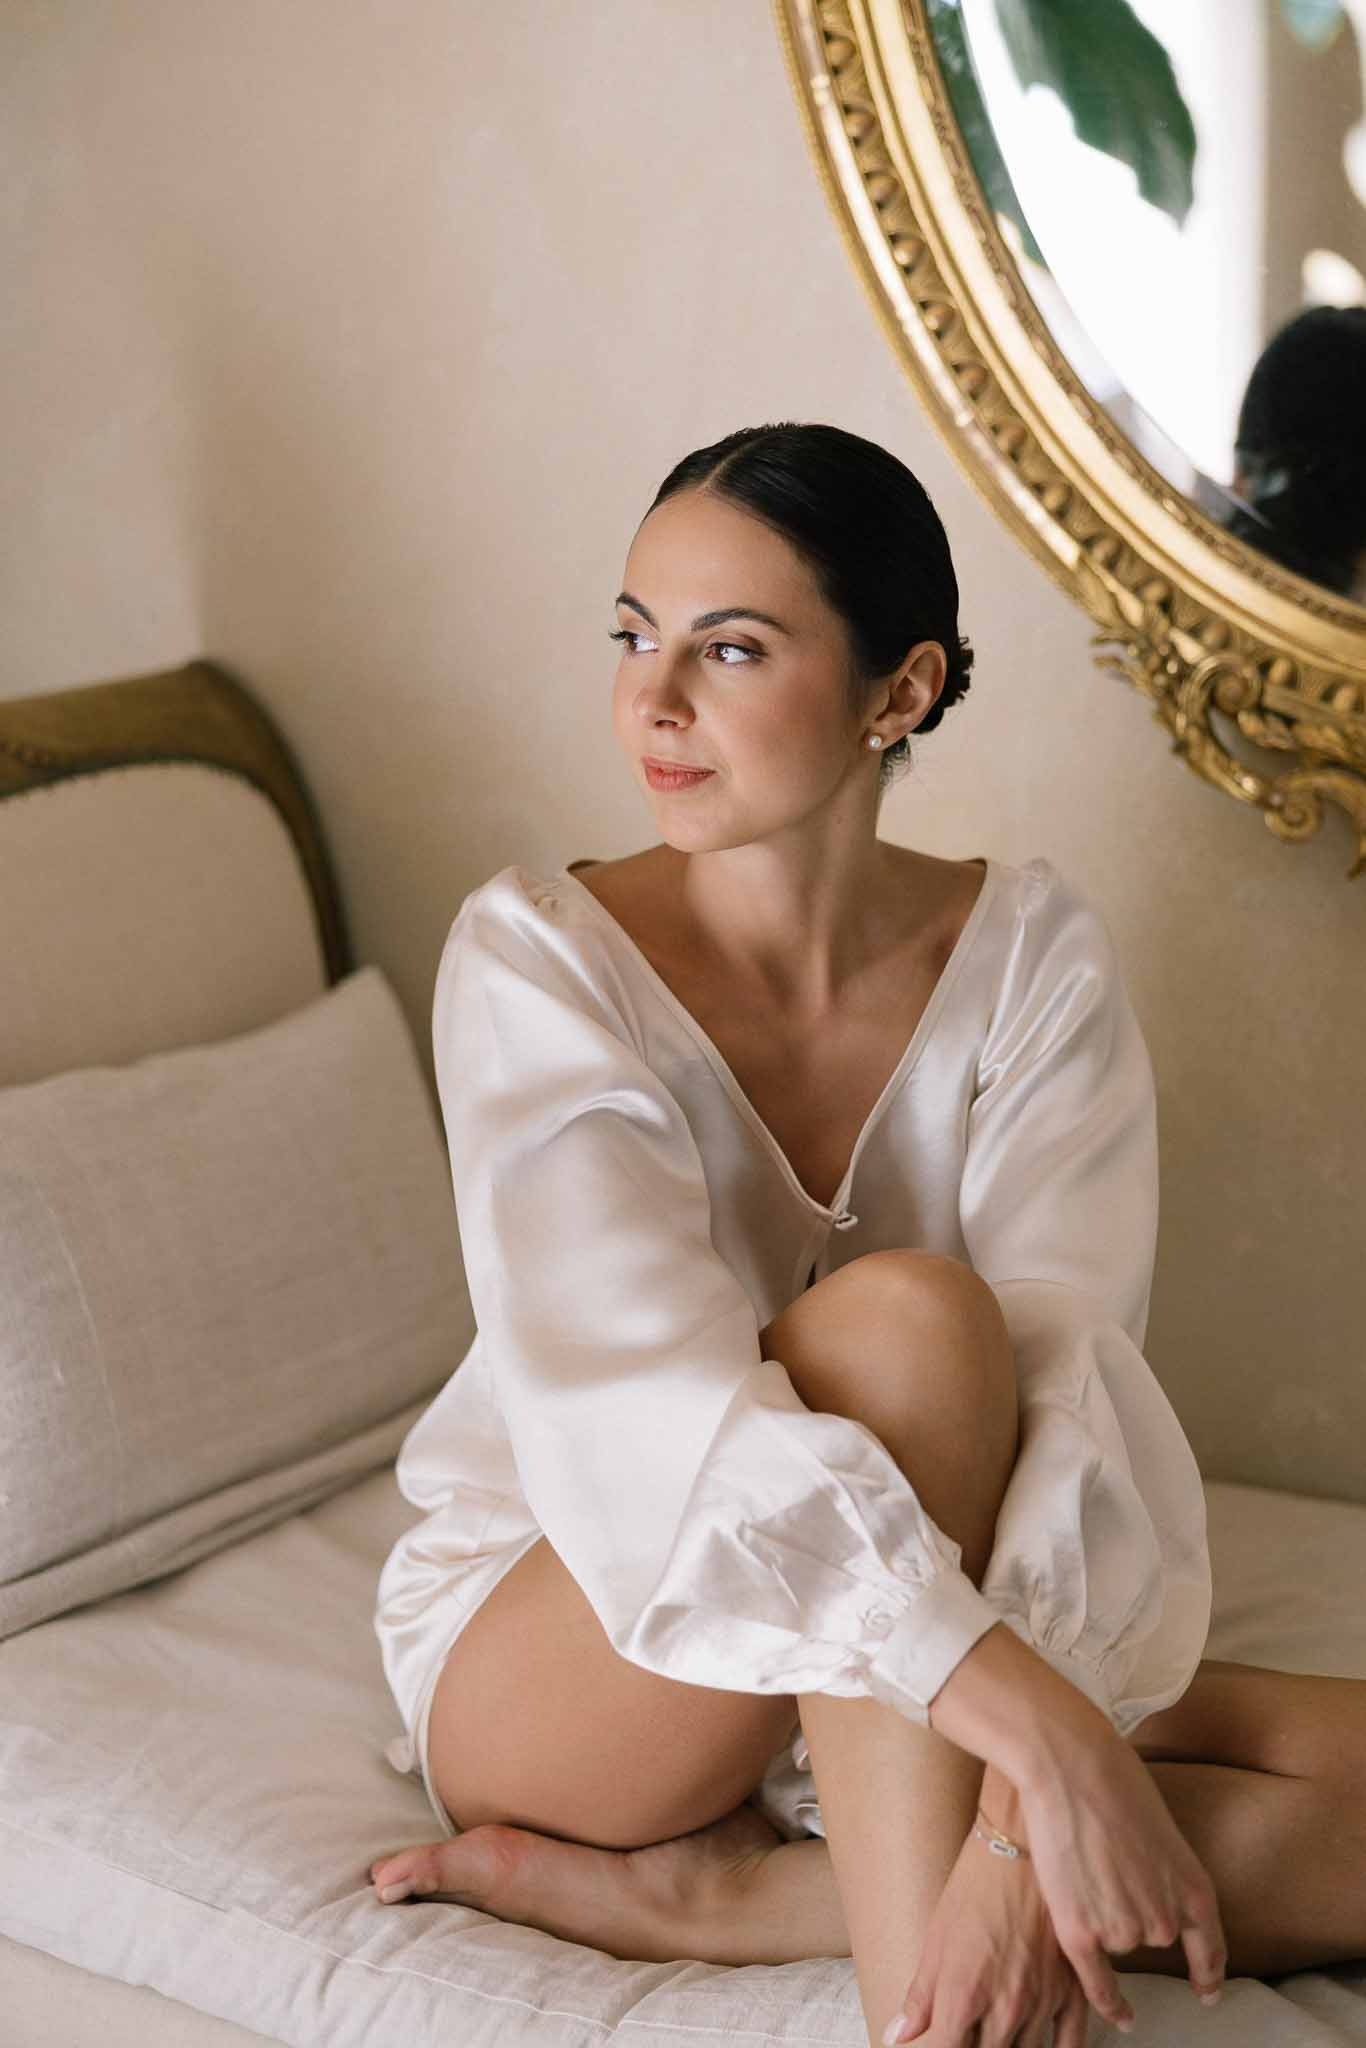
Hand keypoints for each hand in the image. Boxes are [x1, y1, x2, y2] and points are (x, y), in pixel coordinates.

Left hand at [886, 1827, 1088, 2047]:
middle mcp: (1005, 2008)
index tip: (942, 2041)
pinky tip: (1043, 2047)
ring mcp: (1042, 2002)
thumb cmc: (973, 1889)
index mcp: (963, 1996)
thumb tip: (895, 2036)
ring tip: (998, 2033)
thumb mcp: (936, 1939)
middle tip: (968, 2030)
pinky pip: (1071, 2044)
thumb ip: (919, 1997)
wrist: (1020, 1847)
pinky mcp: (1073, 1990)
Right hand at [1015, 1726, 1227, 2028]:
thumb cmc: (1115, 1780)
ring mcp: (1123, 1931)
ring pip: (1114, 1940)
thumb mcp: (1162, 1832)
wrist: (1073, 1767)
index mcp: (1195, 1892)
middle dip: (1129, 1908)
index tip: (1208, 1991)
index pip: (1210, 1950)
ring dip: (1099, 1912)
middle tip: (1106, 1864)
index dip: (1209, 1974)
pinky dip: (1109, 2001)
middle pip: (1150, 1937)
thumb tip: (1150, 1890)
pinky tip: (1122, 2016)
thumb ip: (1163, 1874)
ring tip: (1082, 1859)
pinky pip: (1097, 1982)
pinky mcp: (1080, 1933)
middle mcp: (1166, 1922)